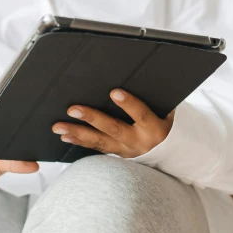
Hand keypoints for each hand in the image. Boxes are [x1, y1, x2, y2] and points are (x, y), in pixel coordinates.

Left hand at [51, 88, 174, 157]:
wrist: (174, 154)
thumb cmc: (166, 123)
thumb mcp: (167, 111)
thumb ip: (153, 98)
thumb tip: (137, 77)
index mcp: (155, 128)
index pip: (142, 115)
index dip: (129, 104)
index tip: (114, 92)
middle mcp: (140, 141)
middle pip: (114, 129)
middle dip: (92, 118)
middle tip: (73, 109)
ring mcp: (127, 150)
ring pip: (100, 142)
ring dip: (78, 133)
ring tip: (59, 126)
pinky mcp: (118, 155)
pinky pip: (97, 148)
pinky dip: (80, 142)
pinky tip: (65, 136)